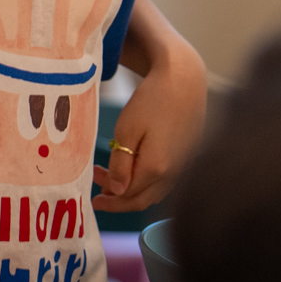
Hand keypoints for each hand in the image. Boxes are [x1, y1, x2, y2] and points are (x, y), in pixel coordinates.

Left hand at [97, 30, 205, 213]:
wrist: (185, 81)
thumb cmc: (152, 101)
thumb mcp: (127, 131)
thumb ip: (121, 165)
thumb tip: (117, 192)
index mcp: (156, 168)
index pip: (129, 196)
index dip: (110, 200)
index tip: (93, 196)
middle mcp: (173, 173)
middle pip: (142, 200)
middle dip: (118, 200)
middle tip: (98, 192)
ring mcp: (183, 167)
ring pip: (154, 193)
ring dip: (132, 192)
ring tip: (112, 180)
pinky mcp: (187, 158)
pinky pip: (165, 182)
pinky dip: (146, 183)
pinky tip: (135, 170)